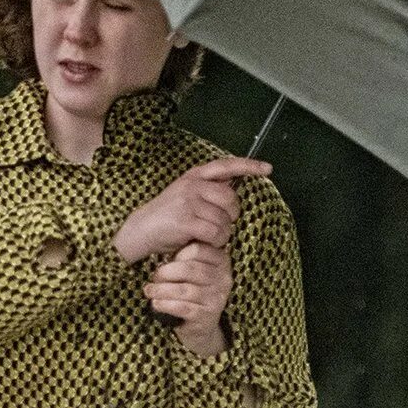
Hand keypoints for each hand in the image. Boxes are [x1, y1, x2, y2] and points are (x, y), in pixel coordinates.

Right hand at [113, 157, 269, 262]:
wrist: (140, 230)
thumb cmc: (167, 216)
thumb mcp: (186, 194)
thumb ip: (208, 190)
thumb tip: (235, 189)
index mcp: (194, 175)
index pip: (226, 166)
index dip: (249, 166)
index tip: (268, 169)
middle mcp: (192, 185)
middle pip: (231, 200)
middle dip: (230, 216)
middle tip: (217, 224)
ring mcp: (189, 202)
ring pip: (225, 220)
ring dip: (222, 234)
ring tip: (207, 236)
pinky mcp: (186, 221)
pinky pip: (216, 233)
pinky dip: (216, 242)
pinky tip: (204, 242)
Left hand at [144, 241, 231, 355]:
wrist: (200, 324)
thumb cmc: (191, 290)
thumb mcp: (191, 269)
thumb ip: (184, 256)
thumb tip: (162, 244)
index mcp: (221, 261)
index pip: (198, 249)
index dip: (177, 254)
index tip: (167, 262)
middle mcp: (224, 279)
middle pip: (189, 269)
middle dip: (166, 272)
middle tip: (154, 278)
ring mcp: (218, 299)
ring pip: (185, 290)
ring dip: (161, 290)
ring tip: (150, 291)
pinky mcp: (208, 317)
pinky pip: (183, 308)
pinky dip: (166, 304)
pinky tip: (156, 303)